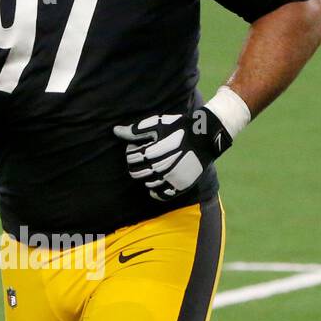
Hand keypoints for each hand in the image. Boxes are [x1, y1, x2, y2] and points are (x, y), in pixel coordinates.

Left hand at [113, 101, 237, 200]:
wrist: (205, 137)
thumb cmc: (180, 128)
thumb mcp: (157, 124)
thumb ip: (135, 131)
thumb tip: (115, 131)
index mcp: (152, 153)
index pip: (130, 158)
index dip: (131, 151)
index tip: (138, 146)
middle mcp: (159, 168)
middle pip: (136, 173)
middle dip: (136, 165)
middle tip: (143, 158)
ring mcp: (170, 179)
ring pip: (148, 184)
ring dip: (146, 176)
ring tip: (153, 167)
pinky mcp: (180, 186)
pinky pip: (162, 195)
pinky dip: (155, 192)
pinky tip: (156, 184)